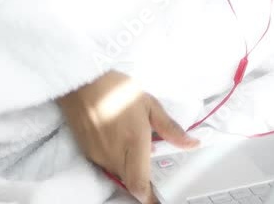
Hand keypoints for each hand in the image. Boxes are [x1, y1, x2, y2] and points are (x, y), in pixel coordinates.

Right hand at [56, 71, 199, 202]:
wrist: (82, 82)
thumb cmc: (116, 89)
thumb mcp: (149, 105)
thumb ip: (170, 129)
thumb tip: (192, 143)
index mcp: (133, 142)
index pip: (139, 183)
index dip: (149, 197)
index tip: (157, 199)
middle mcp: (114, 154)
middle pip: (130, 181)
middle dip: (142, 180)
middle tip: (150, 165)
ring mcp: (98, 155)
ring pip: (117, 173)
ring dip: (129, 168)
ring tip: (134, 145)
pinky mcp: (87, 152)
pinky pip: (106, 164)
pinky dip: (116, 159)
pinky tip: (119, 141)